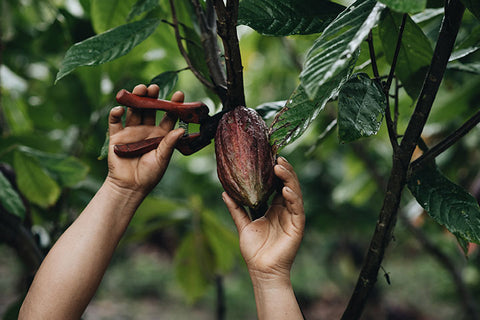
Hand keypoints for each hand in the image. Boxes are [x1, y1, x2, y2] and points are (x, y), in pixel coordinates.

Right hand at [106, 84, 184, 194]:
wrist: (130, 186)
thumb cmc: (149, 174)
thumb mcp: (162, 159)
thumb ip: (169, 143)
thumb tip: (182, 129)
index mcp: (161, 134)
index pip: (168, 116)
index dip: (174, 105)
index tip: (179, 94)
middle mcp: (146, 129)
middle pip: (149, 109)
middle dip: (152, 97)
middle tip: (154, 88)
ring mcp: (131, 131)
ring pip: (133, 110)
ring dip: (136, 99)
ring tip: (140, 89)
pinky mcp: (116, 136)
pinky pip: (114, 121)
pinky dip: (116, 113)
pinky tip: (120, 109)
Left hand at [223, 157, 304, 279]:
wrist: (261, 269)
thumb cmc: (254, 250)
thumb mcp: (243, 224)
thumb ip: (236, 209)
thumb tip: (224, 192)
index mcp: (274, 207)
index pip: (277, 184)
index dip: (275, 171)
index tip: (269, 156)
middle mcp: (285, 209)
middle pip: (288, 184)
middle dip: (284, 170)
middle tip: (277, 157)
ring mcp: (292, 216)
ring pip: (294, 192)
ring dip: (289, 179)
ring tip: (280, 167)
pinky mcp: (297, 225)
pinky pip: (297, 208)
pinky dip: (292, 197)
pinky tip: (285, 189)